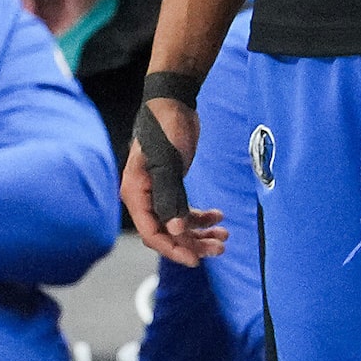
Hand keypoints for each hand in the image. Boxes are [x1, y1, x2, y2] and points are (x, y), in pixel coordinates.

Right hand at [121, 98, 229, 265]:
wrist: (173, 101)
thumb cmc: (166, 128)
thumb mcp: (167, 162)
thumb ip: (169, 196)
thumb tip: (174, 231)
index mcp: (136, 194)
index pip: (152, 233)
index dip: (173, 249)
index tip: (196, 260)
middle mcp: (144, 197)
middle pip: (167, 232)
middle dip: (193, 243)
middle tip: (219, 248)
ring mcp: (158, 192)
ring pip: (178, 224)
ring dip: (200, 233)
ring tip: (224, 237)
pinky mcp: (172, 184)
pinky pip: (184, 210)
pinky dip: (201, 216)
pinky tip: (218, 216)